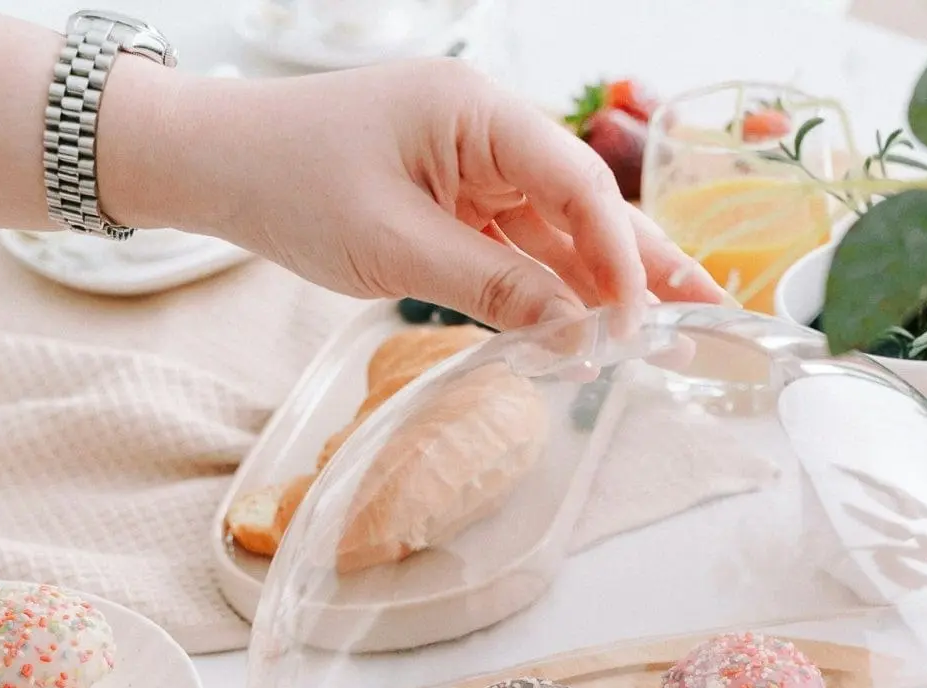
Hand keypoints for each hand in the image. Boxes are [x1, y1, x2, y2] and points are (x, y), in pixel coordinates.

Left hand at [111, 58, 723, 326]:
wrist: (219, 164)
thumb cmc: (290, 183)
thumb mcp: (395, 246)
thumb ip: (492, 288)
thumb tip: (576, 333)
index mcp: (477, 115)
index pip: (577, 186)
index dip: (618, 257)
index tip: (637, 323)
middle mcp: (488, 134)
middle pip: (586, 204)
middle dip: (644, 263)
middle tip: (707, 314)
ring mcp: (474, 169)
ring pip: (558, 232)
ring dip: (607, 283)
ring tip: (670, 328)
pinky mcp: (457, 202)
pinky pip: (519, 248)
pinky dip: (553, 288)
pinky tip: (592, 324)